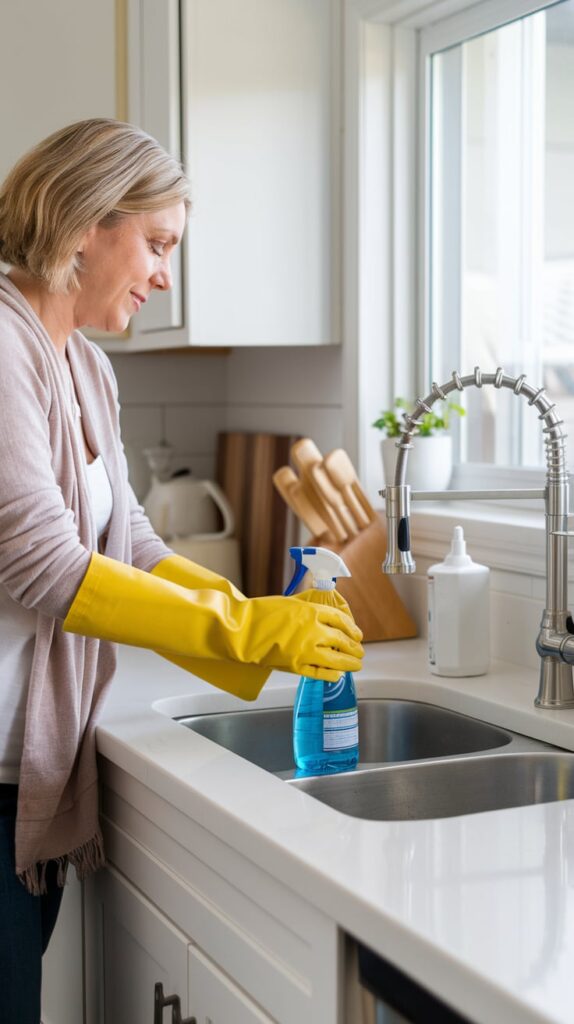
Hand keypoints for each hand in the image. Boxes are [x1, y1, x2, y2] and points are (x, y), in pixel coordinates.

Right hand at [242, 595, 363, 680]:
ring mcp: (304, 650)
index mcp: (311, 612)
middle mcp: (312, 631)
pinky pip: (319, 673)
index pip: (341, 620)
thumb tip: (328, 610)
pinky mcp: (295, 666)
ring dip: (349, 663)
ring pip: (336, 660)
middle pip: (342, 640)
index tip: (358, 634)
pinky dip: (331, 675)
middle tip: (360, 651)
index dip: (353, 628)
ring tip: (356, 665)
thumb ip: (311, 606)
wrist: (242, 630)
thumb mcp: (291, 602)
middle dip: (354, 648)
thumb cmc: (263, 613)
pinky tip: (337, 675)